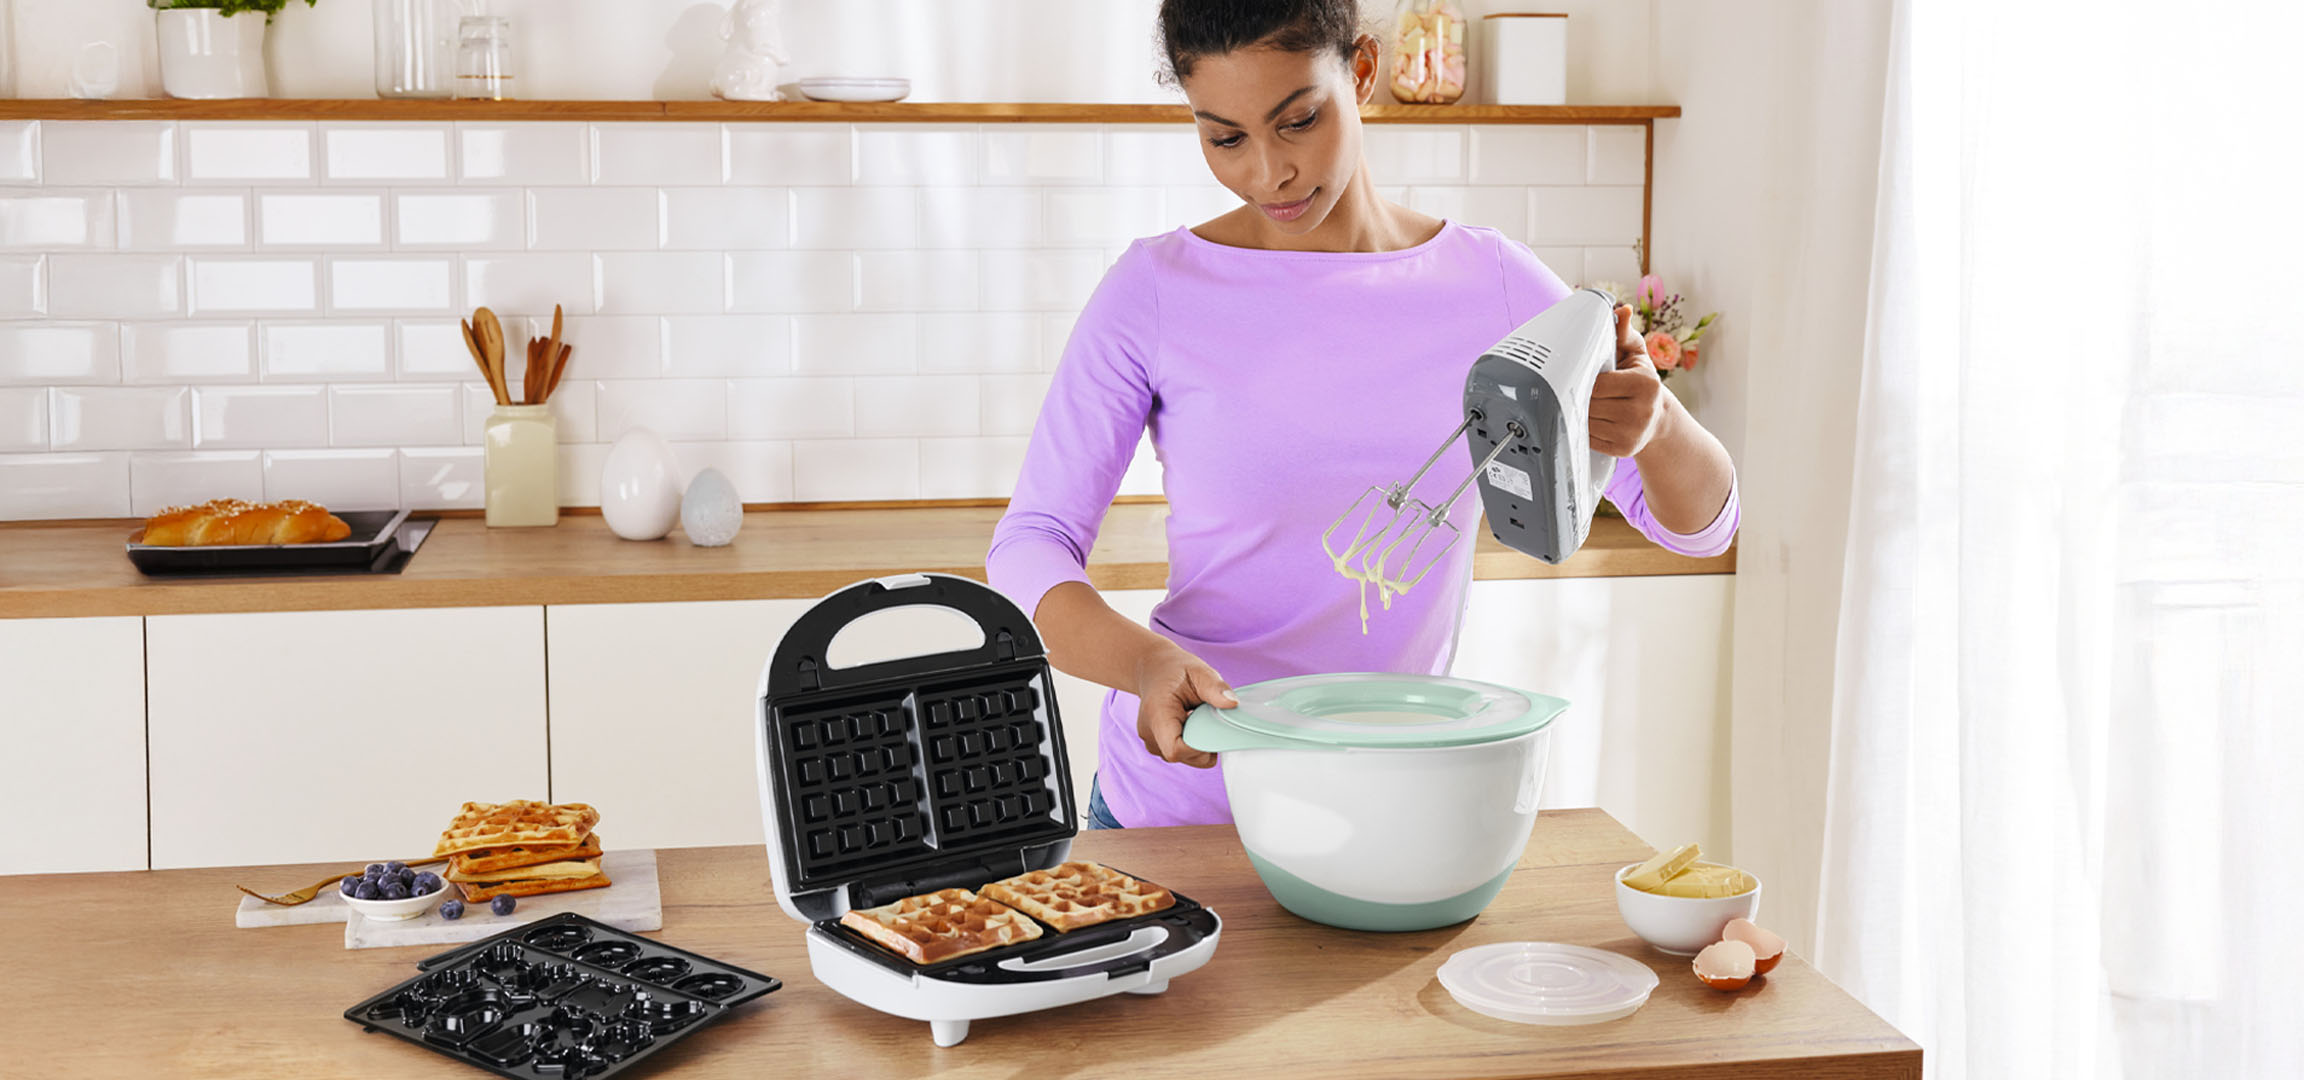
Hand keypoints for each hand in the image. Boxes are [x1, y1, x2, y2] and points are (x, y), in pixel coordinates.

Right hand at [1132, 645, 1236, 769]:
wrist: (1153, 669)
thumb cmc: (1175, 670)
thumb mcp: (1199, 671)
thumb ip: (1215, 688)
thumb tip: (1233, 704)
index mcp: (1157, 714)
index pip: (1176, 749)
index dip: (1200, 747)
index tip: (1214, 729)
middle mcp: (1149, 732)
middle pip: (1183, 756)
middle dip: (1204, 743)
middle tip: (1210, 717)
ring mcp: (1151, 741)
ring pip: (1184, 758)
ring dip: (1199, 743)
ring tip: (1198, 717)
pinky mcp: (1157, 745)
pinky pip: (1181, 754)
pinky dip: (1192, 743)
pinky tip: (1192, 723)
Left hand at [1590, 304, 1671, 457]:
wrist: (1658, 419)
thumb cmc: (1642, 382)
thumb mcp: (1636, 354)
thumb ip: (1623, 332)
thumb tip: (1620, 310)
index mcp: (1645, 384)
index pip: (1598, 383)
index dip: (1588, 378)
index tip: (1587, 375)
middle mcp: (1642, 411)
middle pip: (1590, 403)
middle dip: (1585, 395)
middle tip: (1588, 390)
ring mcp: (1632, 434)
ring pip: (1587, 421)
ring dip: (1583, 412)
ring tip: (1593, 404)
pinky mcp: (1623, 450)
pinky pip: (1589, 438)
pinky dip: (1586, 429)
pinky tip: (1597, 420)